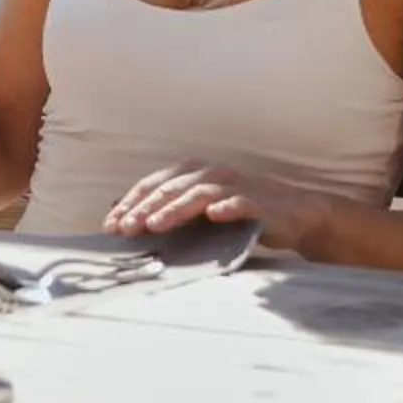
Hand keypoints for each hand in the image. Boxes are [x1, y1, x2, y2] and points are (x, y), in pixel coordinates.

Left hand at [105, 163, 332, 252]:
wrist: (293, 216)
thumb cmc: (240, 215)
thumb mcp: (199, 213)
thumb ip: (168, 212)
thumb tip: (122, 217)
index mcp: (193, 174)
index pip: (154, 184)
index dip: (130, 202)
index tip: (110, 225)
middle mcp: (212, 174)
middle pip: (171, 187)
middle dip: (144, 207)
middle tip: (125, 228)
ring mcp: (236, 186)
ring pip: (199, 193)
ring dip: (175, 208)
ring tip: (155, 225)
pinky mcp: (259, 201)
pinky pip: (241, 202)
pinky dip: (227, 206)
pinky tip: (214, 215)